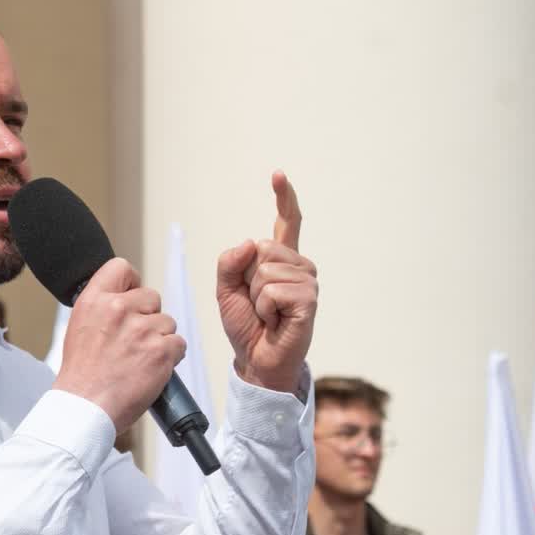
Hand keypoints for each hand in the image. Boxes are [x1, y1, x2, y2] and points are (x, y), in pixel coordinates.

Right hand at [54, 257, 185, 432]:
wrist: (85, 407)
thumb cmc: (82, 376)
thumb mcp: (80, 328)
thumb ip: (102, 309)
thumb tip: (125, 301)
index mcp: (94, 300)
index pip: (122, 268)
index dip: (132, 283)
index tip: (131, 299)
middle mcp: (118, 309)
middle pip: (152, 297)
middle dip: (149, 317)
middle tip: (134, 341)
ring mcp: (141, 329)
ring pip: (167, 322)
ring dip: (160, 339)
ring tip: (140, 360)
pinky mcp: (160, 351)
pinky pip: (178, 344)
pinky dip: (170, 357)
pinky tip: (151, 369)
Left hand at [216, 171, 317, 393]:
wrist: (256, 360)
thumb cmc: (246, 325)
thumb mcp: (225, 290)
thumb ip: (229, 263)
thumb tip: (249, 243)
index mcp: (280, 260)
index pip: (286, 222)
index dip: (284, 197)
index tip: (278, 174)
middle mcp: (298, 266)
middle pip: (262, 248)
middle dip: (248, 278)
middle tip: (257, 303)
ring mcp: (307, 282)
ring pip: (266, 270)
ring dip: (256, 297)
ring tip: (267, 314)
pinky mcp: (308, 300)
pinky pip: (273, 290)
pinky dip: (264, 308)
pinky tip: (275, 320)